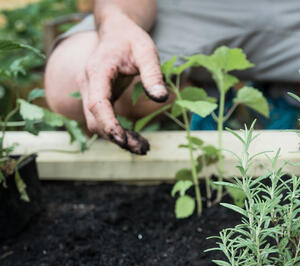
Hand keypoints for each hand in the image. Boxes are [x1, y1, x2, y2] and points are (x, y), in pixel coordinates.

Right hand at [77, 12, 167, 153]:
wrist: (116, 32)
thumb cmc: (131, 40)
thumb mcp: (147, 51)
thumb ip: (152, 74)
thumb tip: (161, 98)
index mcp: (97, 71)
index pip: (97, 103)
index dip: (109, 123)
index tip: (123, 140)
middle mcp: (88, 83)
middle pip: (94, 118)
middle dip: (116, 137)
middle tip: (142, 149)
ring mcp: (90, 92)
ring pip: (96, 123)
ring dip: (117, 138)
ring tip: (142, 147)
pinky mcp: (97, 99)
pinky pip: (103, 120)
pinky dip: (117, 132)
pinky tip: (135, 140)